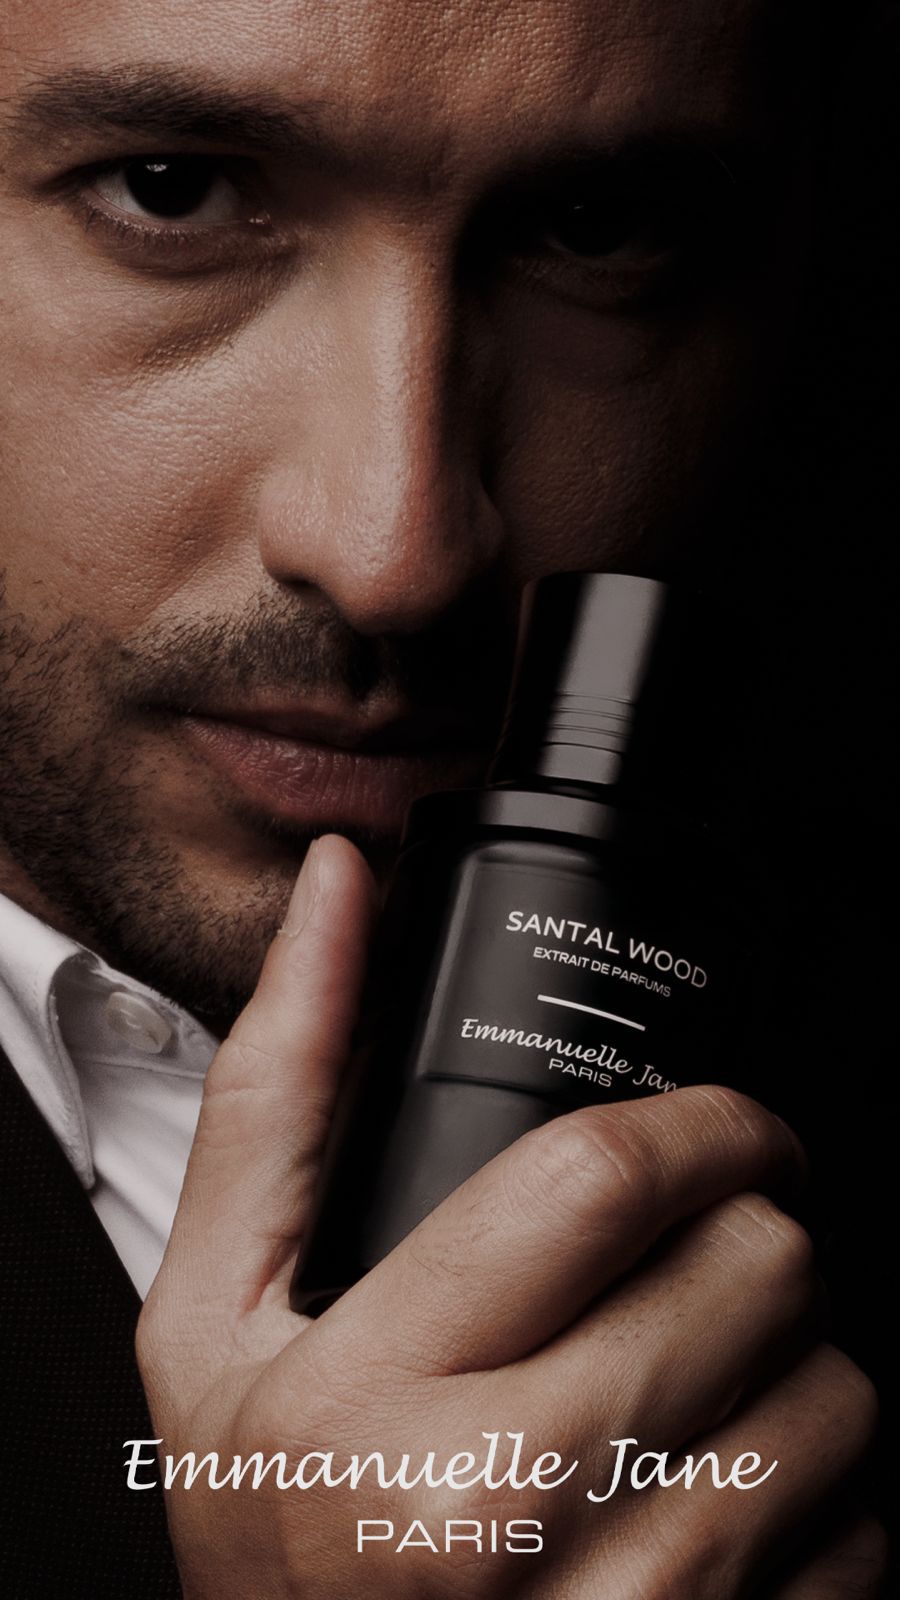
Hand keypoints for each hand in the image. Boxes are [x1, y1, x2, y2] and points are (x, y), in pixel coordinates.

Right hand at [137, 835, 881, 1598]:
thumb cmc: (271, 1528)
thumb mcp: (215, 1308)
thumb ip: (277, 1085)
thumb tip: (337, 889)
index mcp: (383, 1394)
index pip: (604, 1176)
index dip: (701, 1119)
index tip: (713, 1126)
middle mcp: (513, 1512)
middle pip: (755, 1267)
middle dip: (748, 1229)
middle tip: (692, 1258)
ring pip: (835, 1394)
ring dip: (789, 1357)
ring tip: (691, 1380)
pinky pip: (865, 1530)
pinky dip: (818, 1495)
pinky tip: (707, 1498)